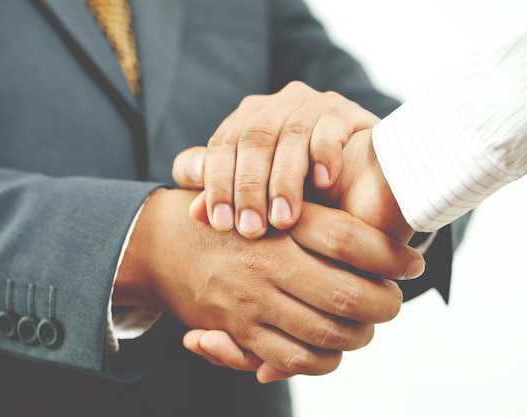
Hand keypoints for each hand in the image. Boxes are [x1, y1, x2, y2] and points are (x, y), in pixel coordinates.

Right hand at [175, 129, 417, 380]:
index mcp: (280, 222)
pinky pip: (296, 359)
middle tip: (391, 299)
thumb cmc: (231, 222)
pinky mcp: (240, 331)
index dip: (391, 254)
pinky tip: (330, 348)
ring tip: (364, 324)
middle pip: (350, 293)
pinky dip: (325, 360)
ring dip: (359, 334)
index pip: (350, 239)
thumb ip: (316, 216)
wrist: (165, 244)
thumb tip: (381, 238)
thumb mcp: (270, 202)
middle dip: (384, 303)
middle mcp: (268, 261)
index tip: (412, 263)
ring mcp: (253, 300)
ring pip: (329, 333)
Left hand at [177, 81, 379, 238]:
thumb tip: (193, 212)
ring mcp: (314, 103)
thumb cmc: (298, 193)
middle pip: (254, 138)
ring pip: (291, 134)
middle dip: (250, 187)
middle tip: (250, 229)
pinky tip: (323, 184)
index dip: (217, 183)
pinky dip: (325, 153)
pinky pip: (331, 126)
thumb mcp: (257, 197)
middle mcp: (278, 104)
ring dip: (286, 180)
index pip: (223, 145)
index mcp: (249, 118)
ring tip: (283, 220)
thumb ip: (223, 196)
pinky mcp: (348, 111)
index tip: (219, 223)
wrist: (360, 183)